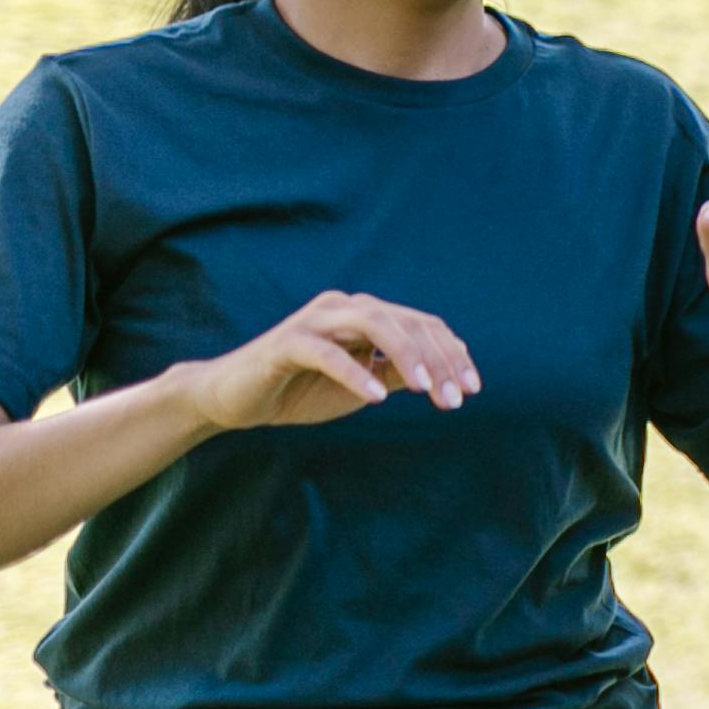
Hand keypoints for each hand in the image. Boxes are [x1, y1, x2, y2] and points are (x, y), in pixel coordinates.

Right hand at [179, 289, 477, 430]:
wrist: (235, 400)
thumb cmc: (301, 390)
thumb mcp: (364, 385)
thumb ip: (399, 374)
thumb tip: (445, 375)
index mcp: (366, 315)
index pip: (423, 325)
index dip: (453, 354)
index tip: (473, 390)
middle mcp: (344, 308)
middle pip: (407, 321)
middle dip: (439, 361)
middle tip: (455, 401)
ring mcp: (314, 321)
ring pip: (374, 324)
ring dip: (408, 357)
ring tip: (428, 390)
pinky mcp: (286, 343)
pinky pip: (327, 353)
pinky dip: (354, 373)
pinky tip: (377, 398)